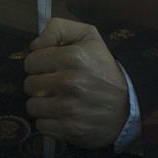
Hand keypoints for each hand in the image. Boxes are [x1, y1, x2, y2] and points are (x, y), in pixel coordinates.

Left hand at [23, 18, 127, 148]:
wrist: (127, 106)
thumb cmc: (103, 69)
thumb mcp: (88, 37)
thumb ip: (58, 29)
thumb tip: (34, 45)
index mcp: (73, 57)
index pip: (31, 61)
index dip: (38, 64)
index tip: (49, 68)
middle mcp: (70, 82)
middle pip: (29, 84)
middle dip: (38, 84)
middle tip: (53, 85)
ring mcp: (69, 107)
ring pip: (32, 106)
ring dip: (41, 104)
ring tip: (56, 100)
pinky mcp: (69, 128)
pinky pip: (41, 125)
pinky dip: (48, 121)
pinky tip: (60, 115)